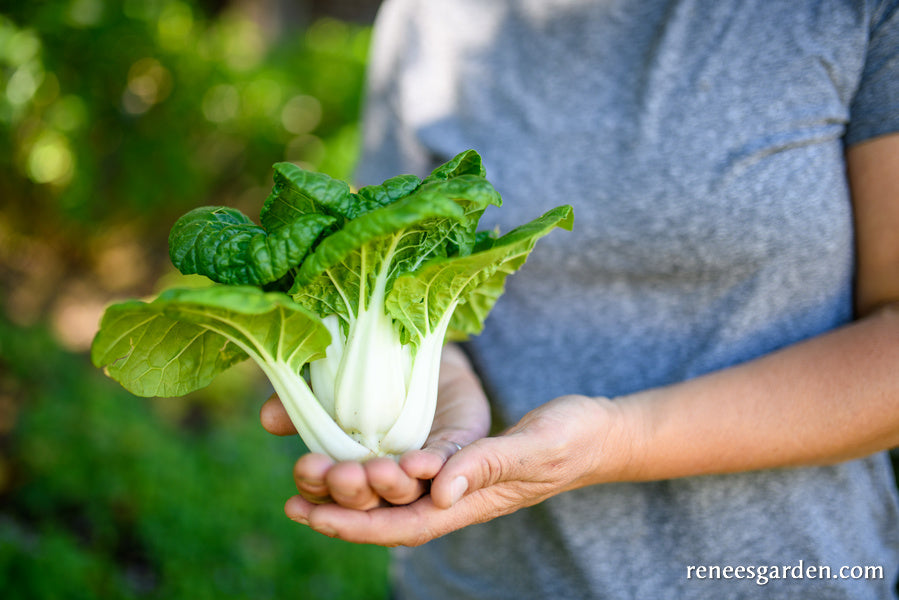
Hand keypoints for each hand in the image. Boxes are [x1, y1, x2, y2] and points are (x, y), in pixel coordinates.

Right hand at [259, 344, 490, 508]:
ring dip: (391, 485)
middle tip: (342, 475)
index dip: (315, 494)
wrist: (422, 351)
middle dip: (352, 493)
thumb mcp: (329, 384)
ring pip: (407, 491)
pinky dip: (433, 467)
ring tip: (378, 470)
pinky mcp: (457, 447)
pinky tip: (419, 463)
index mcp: (354, 472)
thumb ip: (301, 403)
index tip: (301, 483)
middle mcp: (389, 481)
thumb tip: (268, 417)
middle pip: (369, 502)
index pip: (331, 497)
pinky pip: (446, 463)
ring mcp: (424, 470)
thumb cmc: (371, 376)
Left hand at [281, 394, 630, 546]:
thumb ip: (490, 465)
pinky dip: (373, 469)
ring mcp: (455, 483)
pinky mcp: (457, 462)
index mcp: (471, 502)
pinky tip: (349, 454)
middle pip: (388, 516)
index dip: (356, 523)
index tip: (312, 514)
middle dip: (339, 511)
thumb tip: (440, 490)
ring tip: (306, 476)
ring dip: (349, 492)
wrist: (595, 433)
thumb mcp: (536, 446)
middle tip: (293, 496)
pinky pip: (406, 473)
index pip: (404, 524)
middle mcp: (456, 499)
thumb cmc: (573, 439)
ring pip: (391, 497)